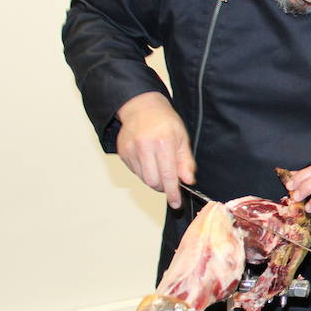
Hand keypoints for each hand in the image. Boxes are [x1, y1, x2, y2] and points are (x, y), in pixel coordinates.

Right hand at [115, 92, 194, 208]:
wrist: (142, 108)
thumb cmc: (165, 122)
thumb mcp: (182, 138)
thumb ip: (186, 161)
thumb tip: (188, 181)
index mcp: (163, 142)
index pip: (168, 175)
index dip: (173, 192)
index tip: (176, 203)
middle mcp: (145, 146)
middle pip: (153, 182)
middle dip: (163, 187)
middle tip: (169, 182)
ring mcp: (131, 149)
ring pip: (143, 179)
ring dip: (154, 180)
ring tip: (159, 167)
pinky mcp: (122, 152)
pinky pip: (135, 172)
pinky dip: (144, 172)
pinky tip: (148, 160)